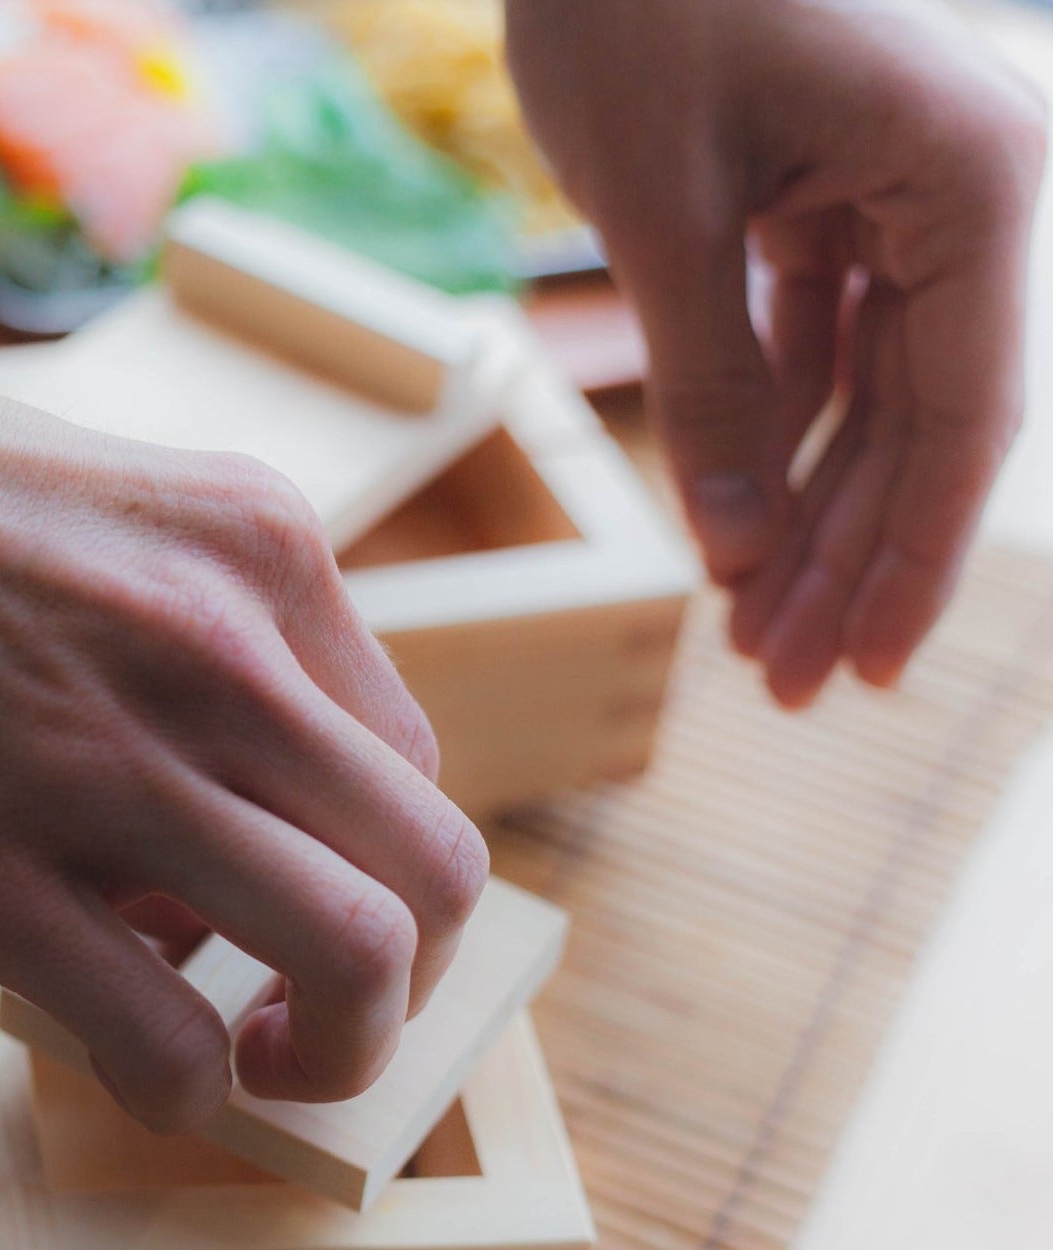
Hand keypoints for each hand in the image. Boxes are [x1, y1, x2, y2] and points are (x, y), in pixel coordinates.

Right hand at [0, 167, 487, 1131]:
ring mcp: (110, 762)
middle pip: (431, 874)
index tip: (299, 904)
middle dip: (403, 981)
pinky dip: (187, 1092)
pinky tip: (141, 1069)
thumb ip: (204, 670)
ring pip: (353, 961)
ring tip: (256, 1063)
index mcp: (264, 553)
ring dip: (334, 1056)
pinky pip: (168, 1040)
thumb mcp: (111, 527)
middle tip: (317, 1016)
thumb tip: (218, 859)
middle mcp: (225, 650)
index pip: (407, 765)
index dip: (372, 866)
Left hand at [506, 0, 1044, 705]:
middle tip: (791, 685)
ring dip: (808, 513)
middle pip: (918, 423)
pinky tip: (735, 524)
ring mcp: (893, 195)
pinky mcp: (821, 199)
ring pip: (866, 397)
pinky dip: (770, 436)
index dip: (910, 557)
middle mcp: (960, 191)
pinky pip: (811, 348)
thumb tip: (736, 547)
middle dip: (848, 559)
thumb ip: (706, 382)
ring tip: (758, 632)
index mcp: (974, 180)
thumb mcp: (660, 209)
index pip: (960, 417)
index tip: (868, 669)